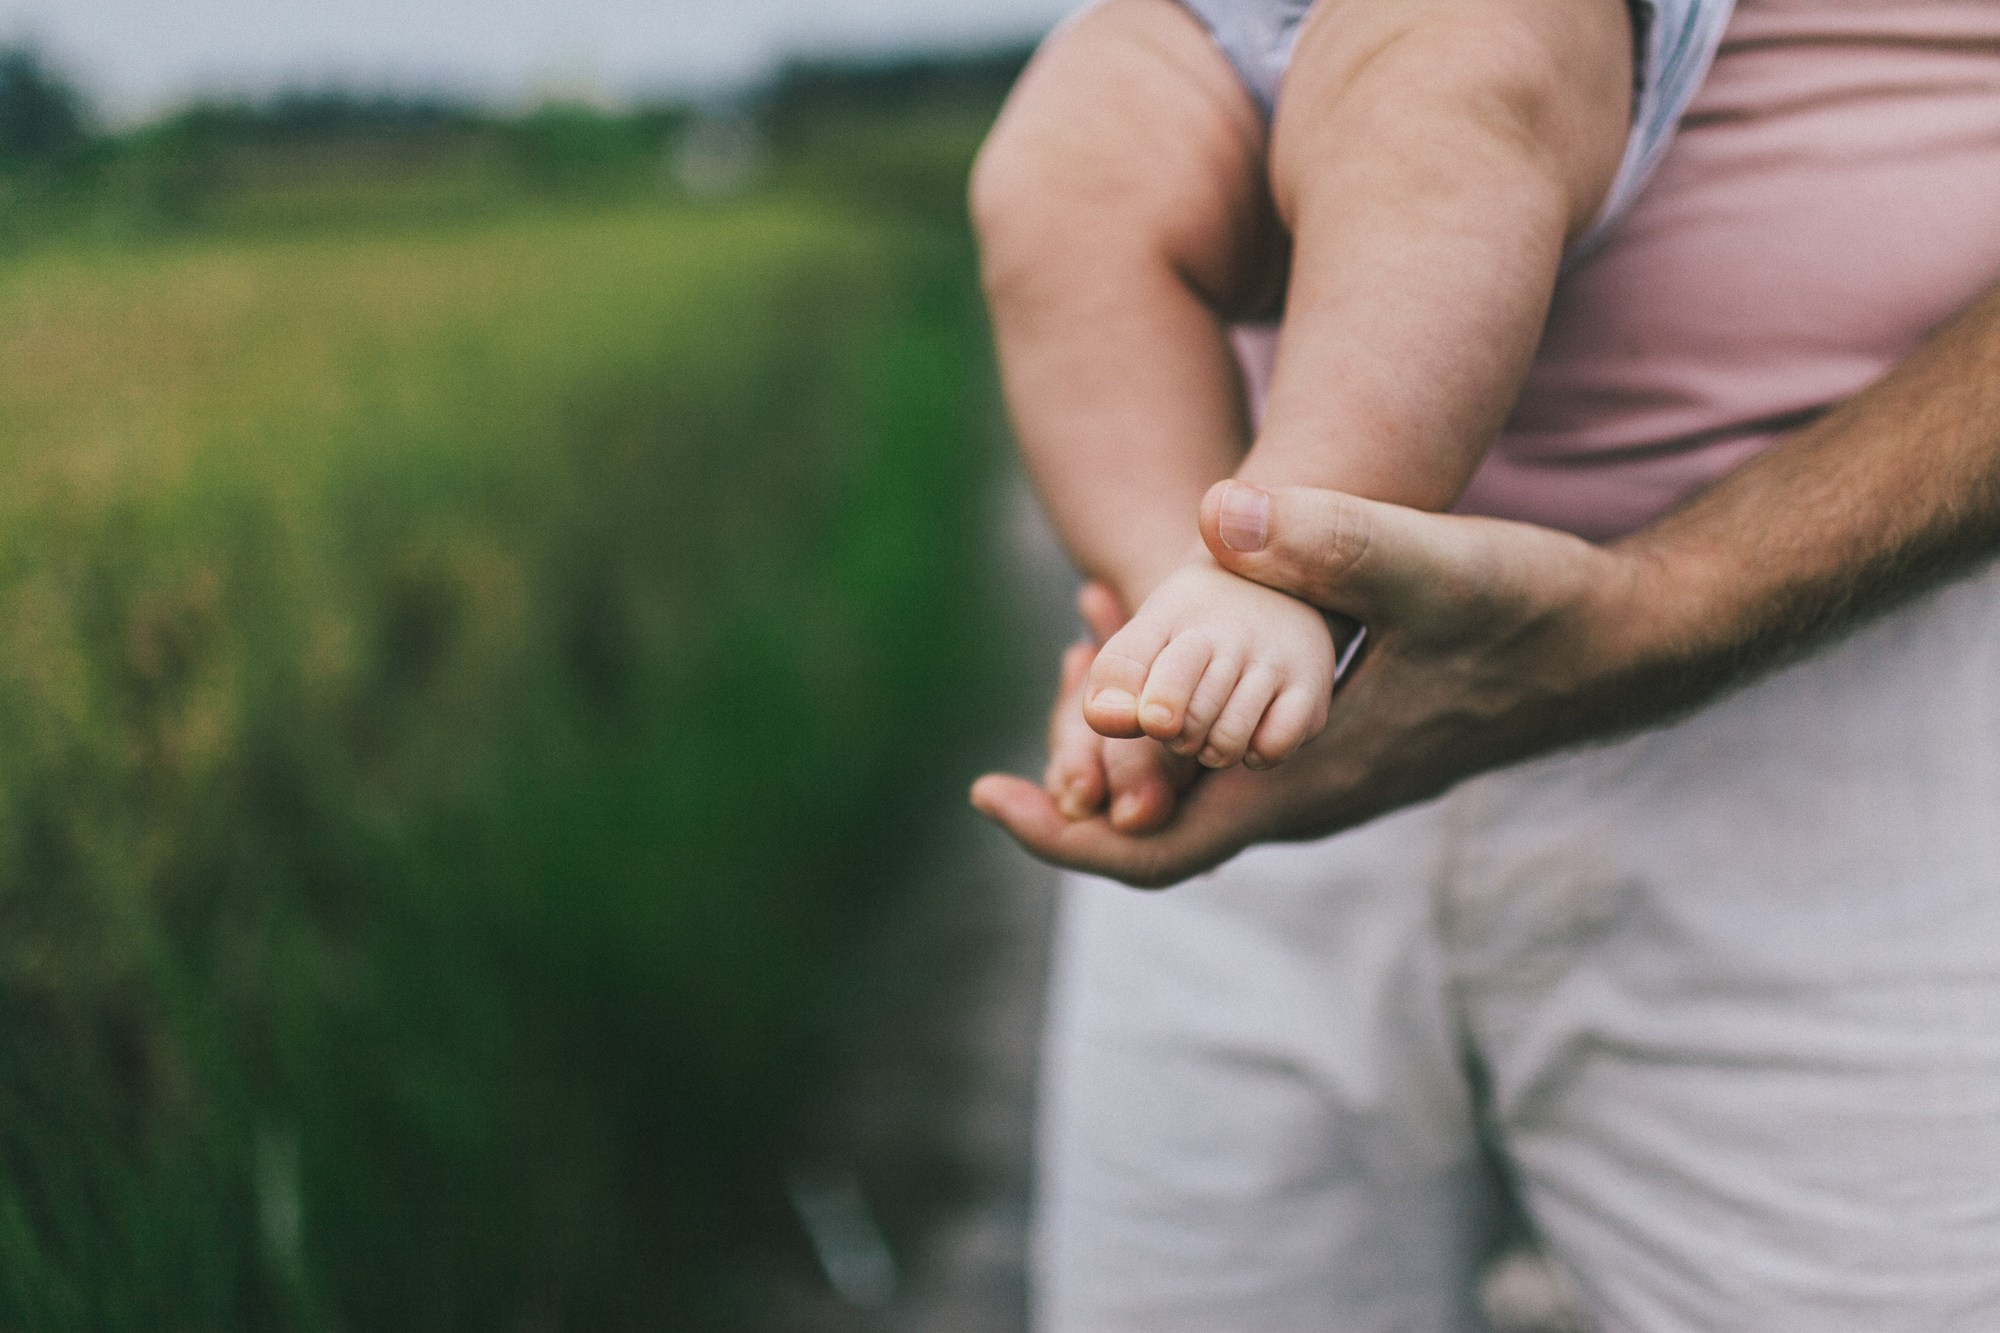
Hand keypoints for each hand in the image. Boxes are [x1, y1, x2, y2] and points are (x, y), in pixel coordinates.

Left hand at [973, 481, 1644, 886]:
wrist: (1626, 638)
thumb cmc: (1535, 612)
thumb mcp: (1437, 563)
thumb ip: (1335, 542)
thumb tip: (1218, 518)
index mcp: (1301, 785)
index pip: (1151, 849)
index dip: (1062, 834)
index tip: (984, 792)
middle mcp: (1303, 794)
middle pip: (1155, 808)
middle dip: (1089, 744)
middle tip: (1067, 641)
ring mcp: (1325, 768)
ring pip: (1194, 768)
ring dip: (1137, 712)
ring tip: (1103, 617)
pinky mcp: (1345, 734)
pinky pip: (1235, 736)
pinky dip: (1187, 691)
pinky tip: (1181, 611)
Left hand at [1082, 555, 1334, 769]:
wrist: (1273, 588)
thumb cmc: (1195, 624)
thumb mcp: (1147, 634)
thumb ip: (1115, 675)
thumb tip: (1105, 719)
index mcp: (1189, 619)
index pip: (1171, 675)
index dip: (1160, 706)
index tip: (1155, 721)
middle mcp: (1239, 637)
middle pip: (1193, 723)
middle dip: (1177, 736)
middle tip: (1182, 720)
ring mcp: (1280, 663)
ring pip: (1230, 742)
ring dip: (1211, 749)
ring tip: (1212, 724)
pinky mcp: (1312, 691)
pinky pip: (1274, 747)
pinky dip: (1256, 753)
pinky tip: (1251, 731)